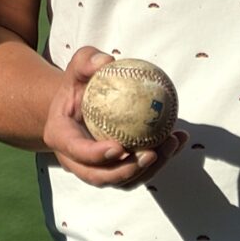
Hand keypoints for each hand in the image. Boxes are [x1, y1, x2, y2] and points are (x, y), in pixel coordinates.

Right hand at [43, 46, 186, 187]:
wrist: (80, 102)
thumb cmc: (79, 82)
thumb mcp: (78, 66)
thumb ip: (87, 61)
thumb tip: (107, 61)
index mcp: (61, 137)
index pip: (77, 152)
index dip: (97, 155)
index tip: (120, 147)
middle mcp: (76, 160)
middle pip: (101, 176)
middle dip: (128, 171)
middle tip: (152, 154)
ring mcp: (96, 168)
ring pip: (124, 179)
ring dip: (150, 168)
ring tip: (171, 143)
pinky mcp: (116, 169)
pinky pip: (139, 171)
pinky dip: (161, 158)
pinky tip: (179, 138)